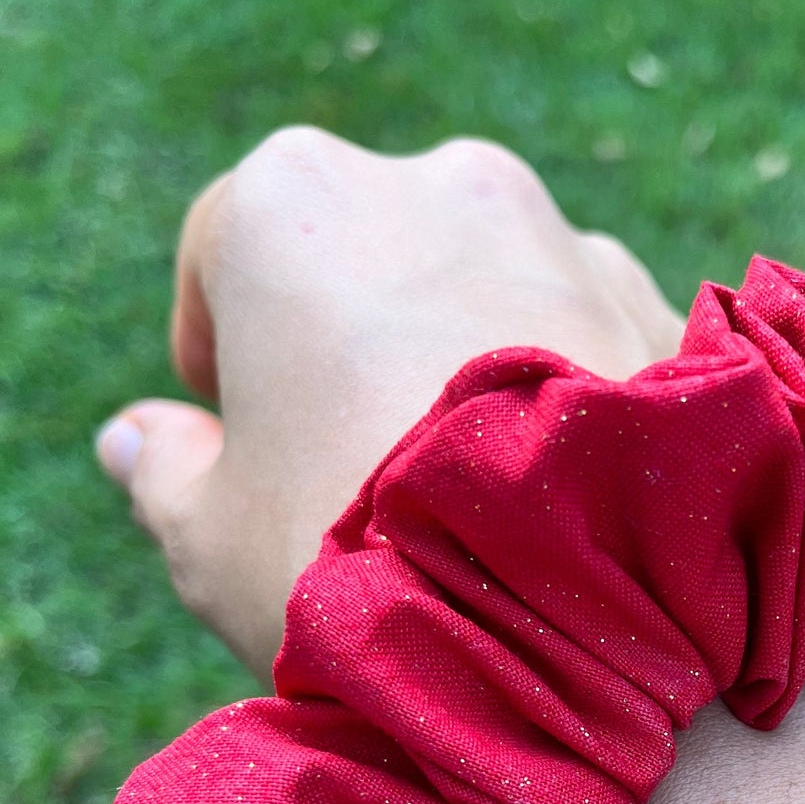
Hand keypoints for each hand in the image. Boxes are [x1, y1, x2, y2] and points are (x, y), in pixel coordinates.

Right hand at [95, 127, 685, 679]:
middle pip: (371, 263)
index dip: (223, 357)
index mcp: (291, 201)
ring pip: (491, 292)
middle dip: (357, 350)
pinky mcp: (665, 305)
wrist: (572, 621)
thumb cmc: (353, 560)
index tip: (243, 440)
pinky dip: (569, 393)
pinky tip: (559, 499)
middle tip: (357, 475)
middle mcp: (437, 182)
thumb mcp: (212, 538)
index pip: (225, 258)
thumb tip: (139, 441)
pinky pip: (591, 336)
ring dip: (469, 365)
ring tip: (473, 500)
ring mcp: (565, 234)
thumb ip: (166, 471)